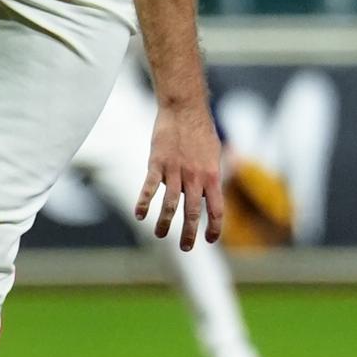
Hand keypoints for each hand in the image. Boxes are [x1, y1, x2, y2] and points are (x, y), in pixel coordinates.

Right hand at [134, 98, 223, 250]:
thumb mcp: (216, 153)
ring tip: (160, 235)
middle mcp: (195, 177)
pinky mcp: (157, 162)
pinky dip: (144, 202)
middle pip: (192, 212)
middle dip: (188, 234)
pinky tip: (139, 214)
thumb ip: (212, 175)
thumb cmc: (201, 130)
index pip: (216, 209)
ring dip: (165, 223)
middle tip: (185, 248)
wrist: (184, 108)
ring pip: (170, 204)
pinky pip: (149, 187)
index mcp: (212, 176)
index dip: (214, 227)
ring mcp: (175, 170)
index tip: (210, 240)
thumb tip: (210, 192)